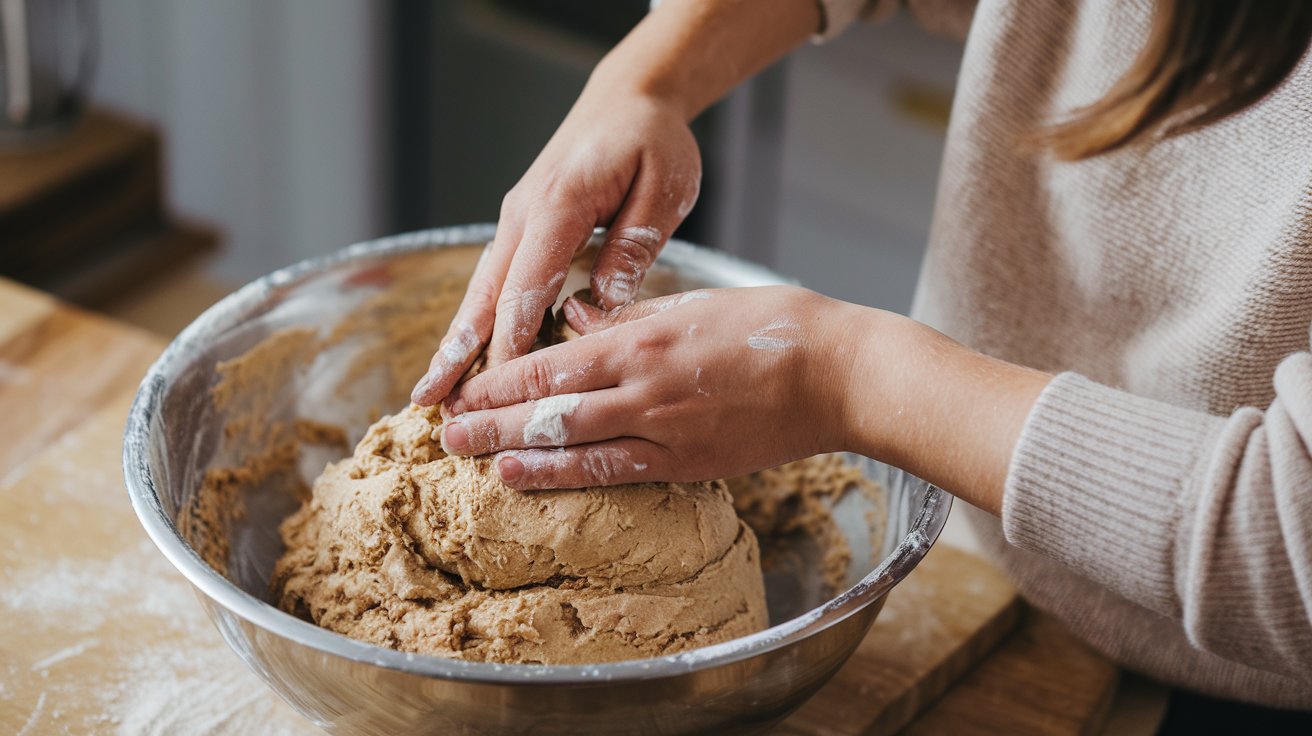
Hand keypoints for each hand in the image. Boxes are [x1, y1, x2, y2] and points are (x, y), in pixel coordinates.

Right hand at [409, 85, 700, 405]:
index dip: (511, 340)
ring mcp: (515, 220)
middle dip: (458, 352)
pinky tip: (462, 356)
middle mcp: (524, 214)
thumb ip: (634, 245)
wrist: (628, 99)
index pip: (526, 284)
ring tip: (430, 391)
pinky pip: (492, 280)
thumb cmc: (652, 140)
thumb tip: (604, 304)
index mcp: (558, 204)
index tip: (500, 388)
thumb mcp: (665, 188)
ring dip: (454, 342)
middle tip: (431, 401)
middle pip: (484, 294)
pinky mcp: (520, 227)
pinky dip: (473, 320)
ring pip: (479, 290)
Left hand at [438, 286, 860, 488]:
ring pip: (571, 442)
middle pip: (548, 406)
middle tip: (445, 432)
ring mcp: (664, 429)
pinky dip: (565, 475)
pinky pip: (614, 471)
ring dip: (515, 450)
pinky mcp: (687, 462)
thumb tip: (579, 315)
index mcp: (643, 338)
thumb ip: (632, 313)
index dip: (500, 379)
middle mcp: (643, 386)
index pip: (552, 363)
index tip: (464, 387)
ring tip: (470, 458)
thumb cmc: (774, 327)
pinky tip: (527, 476)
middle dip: (490, 418)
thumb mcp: (694, 302)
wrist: (837, 374)